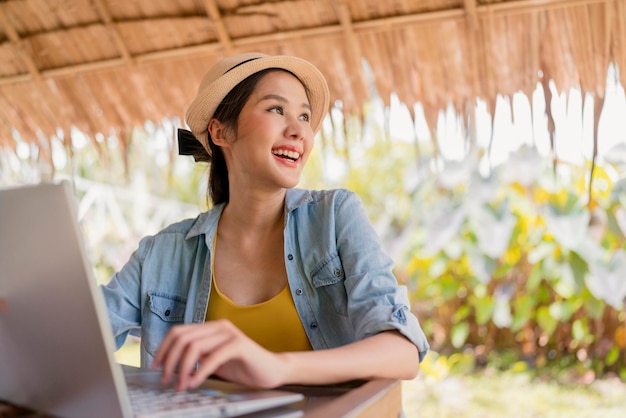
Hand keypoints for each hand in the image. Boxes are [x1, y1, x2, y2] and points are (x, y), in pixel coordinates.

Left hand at [151, 319, 287, 390]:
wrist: (272, 370)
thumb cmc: (243, 366)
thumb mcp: (213, 361)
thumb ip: (196, 357)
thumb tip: (169, 365)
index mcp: (210, 327)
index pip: (178, 332)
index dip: (163, 349)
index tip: (155, 367)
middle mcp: (219, 326)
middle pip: (182, 338)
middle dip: (169, 360)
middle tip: (165, 379)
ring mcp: (229, 333)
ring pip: (194, 347)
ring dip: (183, 369)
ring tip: (180, 385)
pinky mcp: (239, 345)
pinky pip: (212, 357)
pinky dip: (200, 372)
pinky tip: (195, 383)